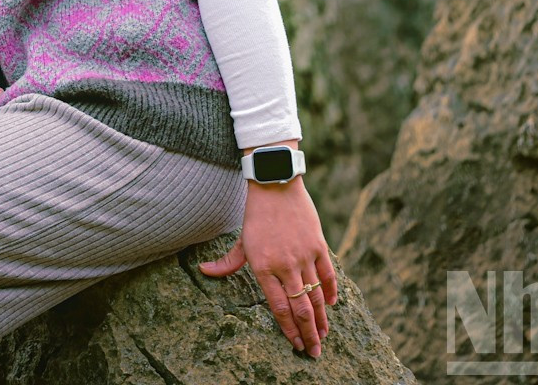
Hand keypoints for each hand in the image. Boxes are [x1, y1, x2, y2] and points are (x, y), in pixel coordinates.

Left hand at [196, 175, 338, 356]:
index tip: (295, 345)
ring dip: (322, 319)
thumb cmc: (255, 216)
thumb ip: (227, 263)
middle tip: (314, 352)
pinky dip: (331, 292)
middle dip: (309, 334)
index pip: (279, 308)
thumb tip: (205, 271)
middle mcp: (285, 265)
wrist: (275, 185)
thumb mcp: (241, 241)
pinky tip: (332, 305)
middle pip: (301, 308)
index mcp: (263, 267)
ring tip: (324, 336)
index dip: (289, 330)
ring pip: (317, 296)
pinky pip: (328, 275)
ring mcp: (304, 256)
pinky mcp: (318, 246)